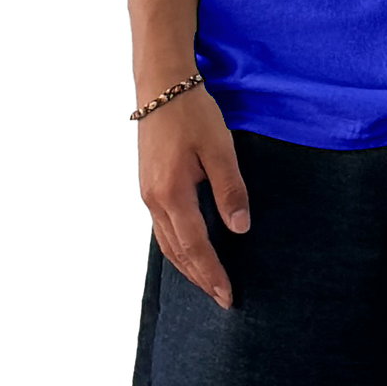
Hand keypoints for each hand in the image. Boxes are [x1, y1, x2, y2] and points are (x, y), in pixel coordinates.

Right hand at [134, 84, 251, 308]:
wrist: (159, 87)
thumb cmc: (192, 113)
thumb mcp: (219, 148)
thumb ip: (230, 189)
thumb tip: (240, 228)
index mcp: (172, 193)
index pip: (195, 246)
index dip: (212, 273)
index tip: (227, 295)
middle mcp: (153, 200)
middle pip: (177, 253)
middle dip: (200, 278)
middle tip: (221, 299)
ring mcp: (146, 195)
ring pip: (166, 244)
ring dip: (187, 267)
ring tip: (208, 283)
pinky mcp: (147, 188)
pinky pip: (161, 230)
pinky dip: (177, 249)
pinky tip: (190, 252)